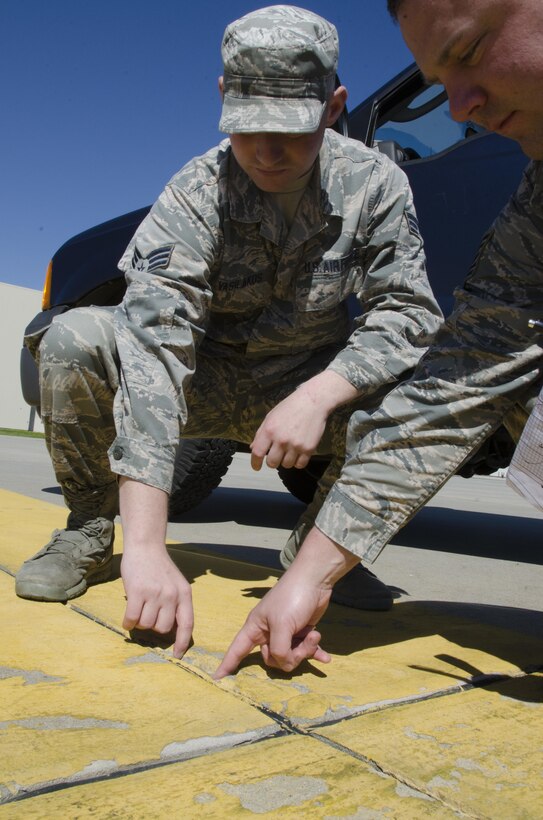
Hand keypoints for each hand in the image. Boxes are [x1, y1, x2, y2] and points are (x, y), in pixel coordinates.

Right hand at [118, 476, 192, 658]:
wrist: (145, 547)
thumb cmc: (159, 568)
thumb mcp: (175, 584)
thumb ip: (176, 603)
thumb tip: (171, 630)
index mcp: (184, 594)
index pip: (187, 624)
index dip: (182, 642)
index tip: (177, 655)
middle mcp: (172, 595)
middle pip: (163, 628)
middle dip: (153, 626)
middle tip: (147, 615)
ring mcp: (155, 593)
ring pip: (146, 624)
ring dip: (140, 622)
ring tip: (138, 609)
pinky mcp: (137, 592)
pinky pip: (132, 619)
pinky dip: (128, 622)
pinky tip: (127, 617)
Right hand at [214, 526, 358, 677]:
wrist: (315, 580)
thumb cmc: (292, 598)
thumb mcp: (282, 626)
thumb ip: (279, 650)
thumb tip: (284, 663)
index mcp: (255, 627)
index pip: (237, 649)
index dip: (227, 664)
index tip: (217, 679)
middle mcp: (268, 632)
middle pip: (272, 659)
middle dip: (289, 655)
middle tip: (302, 641)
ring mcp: (286, 632)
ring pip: (291, 655)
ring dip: (305, 649)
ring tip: (315, 635)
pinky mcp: (301, 631)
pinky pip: (306, 649)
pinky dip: (315, 652)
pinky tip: (325, 659)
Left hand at [251, 390, 326, 470]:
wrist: (313, 402)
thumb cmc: (290, 407)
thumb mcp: (271, 417)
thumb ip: (261, 433)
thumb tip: (253, 448)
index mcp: (269, 430)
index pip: (258, 453)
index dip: (255, 463)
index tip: (257, 467)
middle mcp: (281, 439)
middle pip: (272, 463)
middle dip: (272, 461)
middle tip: (277, 455)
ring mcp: (295, 445)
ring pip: (286, 465)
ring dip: (286, 460)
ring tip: (290, 450)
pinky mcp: (308, 448)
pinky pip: (300, 465)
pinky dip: (298, 462)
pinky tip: (298, 453)